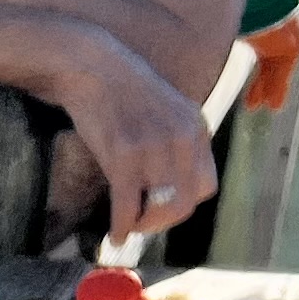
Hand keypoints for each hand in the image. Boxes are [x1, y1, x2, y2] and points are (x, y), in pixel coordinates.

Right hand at [51, 31, 216, 246]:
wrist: (92, 66)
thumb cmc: (123, 89)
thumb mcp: (165, 110)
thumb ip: (175, 141)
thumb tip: (168, 181)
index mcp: (195, 128)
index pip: (206, 185)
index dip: (185, 203)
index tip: (163, 206)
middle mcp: (182, 139)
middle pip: (186, 202)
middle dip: (164, 221)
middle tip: (144, 224)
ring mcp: (154, 147)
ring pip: (160, 209)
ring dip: (143, 226)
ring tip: (128, 227)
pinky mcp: (124, 155)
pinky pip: (128, 205)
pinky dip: (121, 226)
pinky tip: (114, 233)